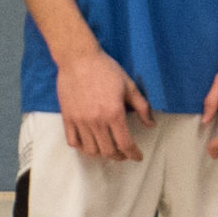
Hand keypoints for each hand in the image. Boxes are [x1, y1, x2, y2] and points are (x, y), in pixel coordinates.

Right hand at [55, 47, 148, 162]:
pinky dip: (82, 148)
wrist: (79, 59)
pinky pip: (73, 141)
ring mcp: (80, 121)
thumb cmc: (106, 70)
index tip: (137, 157)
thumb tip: (151, 125)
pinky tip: (89, 145)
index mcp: (114, 114)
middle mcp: (96, 121)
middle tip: (124, 154)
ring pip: (90, 150)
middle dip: (119, 156)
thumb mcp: (130, 86)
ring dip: (101, 154)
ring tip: (108, 150)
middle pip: (108, 151)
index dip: (133, 154)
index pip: (125, 143)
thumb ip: (142, 108)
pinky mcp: (67, 118)